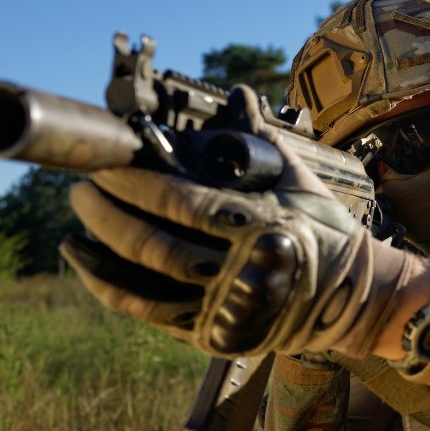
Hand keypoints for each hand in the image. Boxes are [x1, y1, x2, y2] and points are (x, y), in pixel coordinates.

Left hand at [60, 150, 417, 358]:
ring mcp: (224, 310)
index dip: (134, 184)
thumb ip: (260, 141)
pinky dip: (109, 286)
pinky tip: (87, 260)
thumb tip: (238, 95)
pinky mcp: (212, 335)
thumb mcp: (300, 183)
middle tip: (81, 189)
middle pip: (153, 244)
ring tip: (76, 221)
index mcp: (261, 228)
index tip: (107, 165)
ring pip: (143, 284)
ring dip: (98, 251)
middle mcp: (240, 273)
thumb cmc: (327, 234)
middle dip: (106, 214)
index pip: (180, 203)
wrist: (353, 300)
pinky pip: (146, 313)